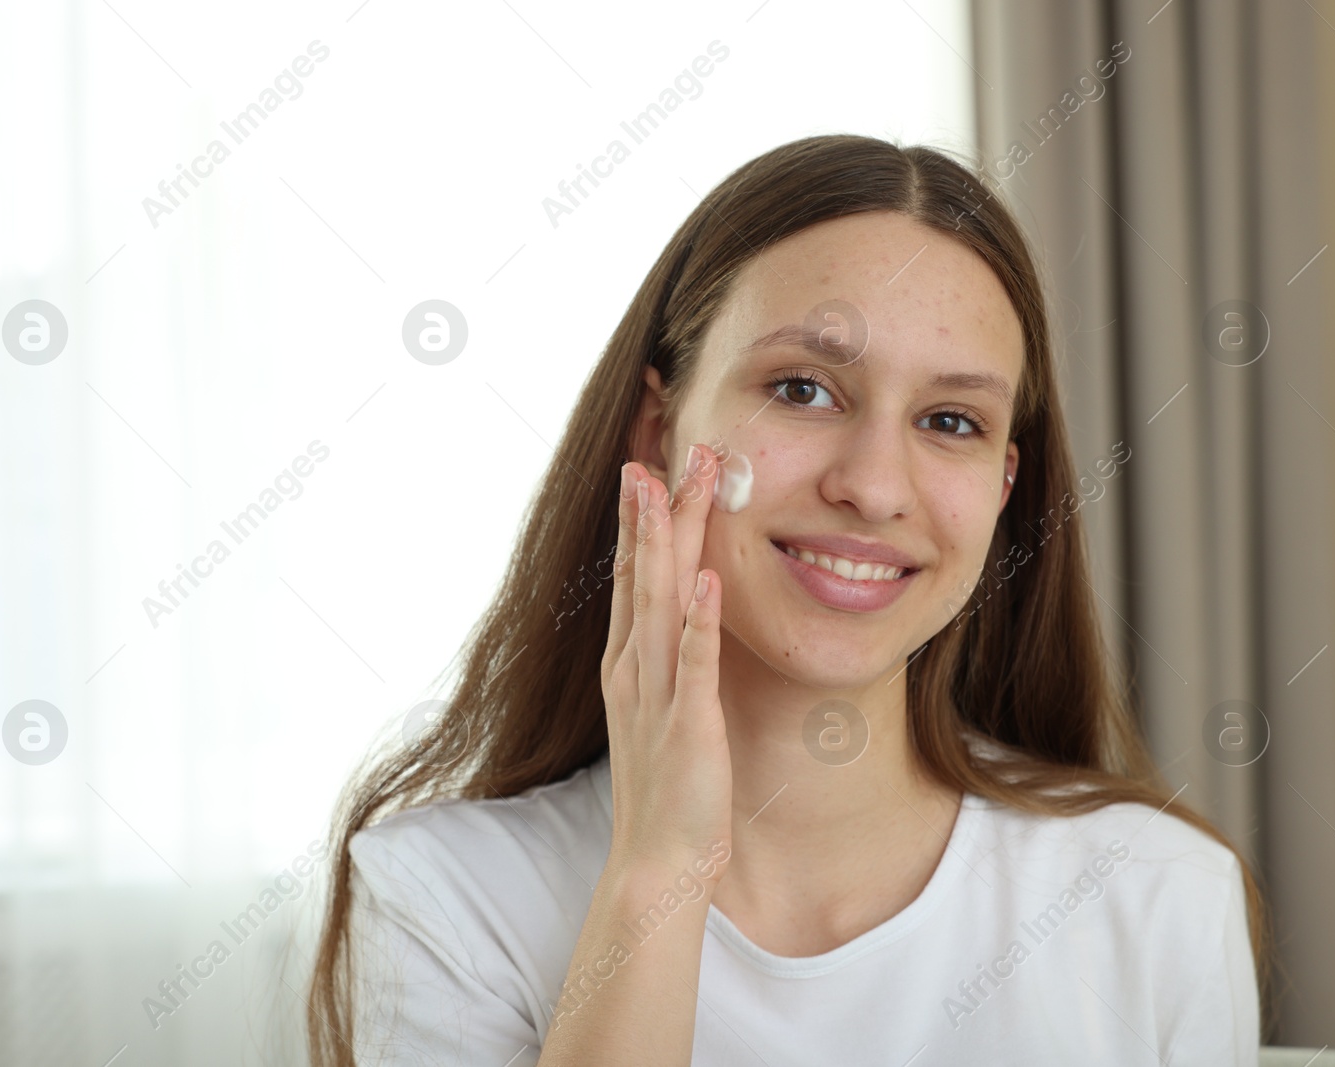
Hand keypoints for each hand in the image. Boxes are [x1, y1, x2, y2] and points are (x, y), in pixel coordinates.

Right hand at [600, 444, 731, 883]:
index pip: (631, 576)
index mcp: (629, 662)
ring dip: (670, 541)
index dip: (639, 520)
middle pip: (642, 573)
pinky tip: (705, 578)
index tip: (648, 465)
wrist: (658, 860)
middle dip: (655, 509)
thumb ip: (670, 662)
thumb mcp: (665, 710)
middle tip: (667, 450)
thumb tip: (686, 618)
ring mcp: (656, 694)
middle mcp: (634, 668)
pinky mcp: (688, 724)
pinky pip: (692, 663)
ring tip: (677, 486)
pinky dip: (696, 618)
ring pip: (659, 601)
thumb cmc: (670, 789)